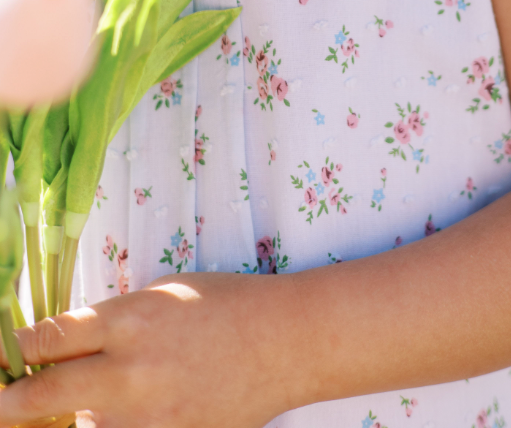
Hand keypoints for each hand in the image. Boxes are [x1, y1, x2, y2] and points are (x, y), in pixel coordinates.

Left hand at [0, 273, 301, 427]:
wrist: (283, 342)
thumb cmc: (223, 304)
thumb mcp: (160, 294)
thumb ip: (109, 322)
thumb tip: (62, 346)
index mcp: (127, 320)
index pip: (46, 339)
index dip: (14, 349)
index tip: (3, 354)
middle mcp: (129, 372)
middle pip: (40, 396)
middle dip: (8, 402)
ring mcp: (147, 417)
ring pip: (81, 425)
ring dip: (76, 415)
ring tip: (107, 391)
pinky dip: (117, 425)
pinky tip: (135, 407)